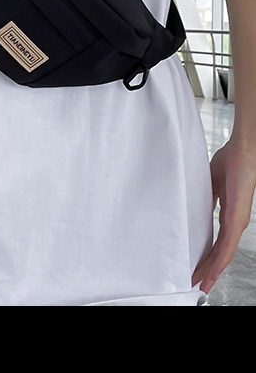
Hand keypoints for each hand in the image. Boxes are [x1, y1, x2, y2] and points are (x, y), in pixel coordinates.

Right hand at [193, 141, 255, 293]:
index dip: (208, 257)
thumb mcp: (212, 185)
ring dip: (213, 271)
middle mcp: (235, 223)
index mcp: (229, 215)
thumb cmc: (230, 163)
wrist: (242, 153)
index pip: (218, 242)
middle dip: (208, 270)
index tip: (197, 267)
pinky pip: (227, 247)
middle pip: (221, 253)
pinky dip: (218, 262)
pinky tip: (211, 272)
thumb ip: (207, 199)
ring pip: (224, 255)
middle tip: (196, 283)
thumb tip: (195, 208)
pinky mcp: (236, 220)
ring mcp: (237, 223)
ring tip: (202, 284)